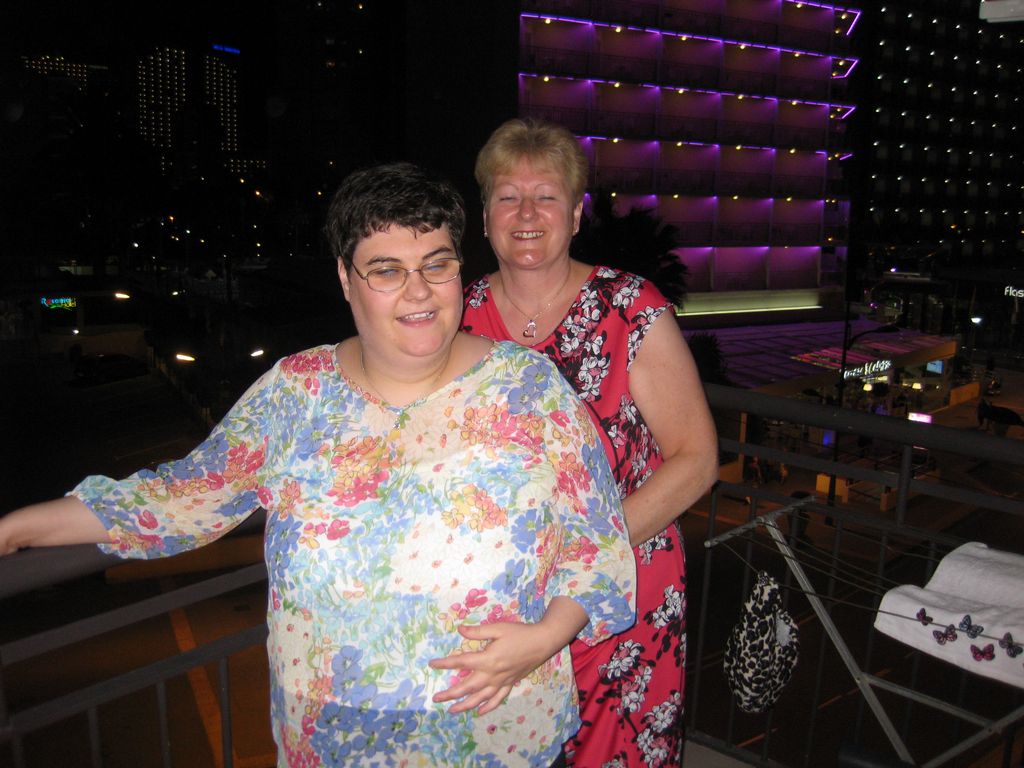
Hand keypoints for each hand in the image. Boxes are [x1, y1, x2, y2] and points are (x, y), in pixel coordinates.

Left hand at [428, 621, 557, 715]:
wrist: (542, 642)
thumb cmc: (519, 633)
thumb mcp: (498, 628)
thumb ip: (478, 631)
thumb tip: (460, 630)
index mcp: (488, 659)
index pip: (461, 662)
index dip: (445, 663)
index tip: (433, 664)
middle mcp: (492, 674)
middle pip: (468, 687)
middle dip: (451, 694)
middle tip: (436, 699)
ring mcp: (502, 681)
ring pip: (480, 698)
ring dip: (465, 705)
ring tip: (452, 710)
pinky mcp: (510, 684)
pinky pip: (497, 699)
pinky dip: (488, 707)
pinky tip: (480, 712)